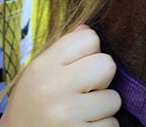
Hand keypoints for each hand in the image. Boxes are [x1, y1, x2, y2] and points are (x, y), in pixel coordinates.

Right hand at [2, 24, 120, 125]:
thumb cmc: (31, 104)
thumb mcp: (37, 72)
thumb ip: (63, 49)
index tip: (78, 68)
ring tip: (81, 113)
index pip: (90, 38)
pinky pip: (112, 125)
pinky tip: (82, 126)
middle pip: (107, 64)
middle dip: (101, 79)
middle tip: (85, 91)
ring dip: (102, 108)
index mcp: (44, 66)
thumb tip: (89, 29)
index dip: (90, 53)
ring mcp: (67, 115)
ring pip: (114, 99)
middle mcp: (54, 88)